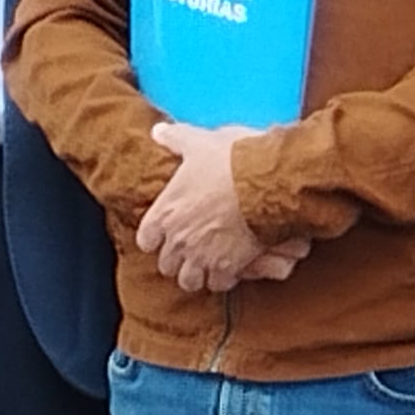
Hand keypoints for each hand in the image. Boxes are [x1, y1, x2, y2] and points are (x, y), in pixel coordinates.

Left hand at [137, 121, 293, 294]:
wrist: (267, 181)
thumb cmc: (231, 161)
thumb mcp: (199, 143)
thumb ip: (176, 139)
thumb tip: (158, 130)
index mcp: (166, 212)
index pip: (146, 240)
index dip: (155, 238)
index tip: (165, 234)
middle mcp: (179, 239)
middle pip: (166, 265)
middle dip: (176, 260)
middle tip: (188, 252)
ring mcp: (203, 255)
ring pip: (189, 281)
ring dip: (197, 274)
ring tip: (207, 267)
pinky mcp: (229, 265)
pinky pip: (219, 284)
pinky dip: (223, 279)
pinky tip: (230, 269)